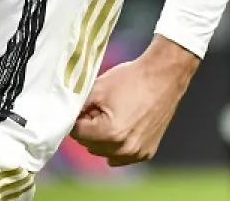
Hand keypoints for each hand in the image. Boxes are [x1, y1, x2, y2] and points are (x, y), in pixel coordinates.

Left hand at [71, 35, 199, 165]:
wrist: (164, 75)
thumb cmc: (131, 79)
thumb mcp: (98, 88)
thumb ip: (77, 107)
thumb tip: (65, 118)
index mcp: (109, 133)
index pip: (77, 134)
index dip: (79, 118)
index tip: (86, 107)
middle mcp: (123, 149)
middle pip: (89, 145)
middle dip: (90, 129)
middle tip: (101, 109)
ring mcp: (137, 153)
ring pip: (105, 153)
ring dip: (104, 139)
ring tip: (114, 115)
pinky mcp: (147, 152)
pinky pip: (123, 155)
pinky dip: (119, 145)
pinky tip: (126, 125)